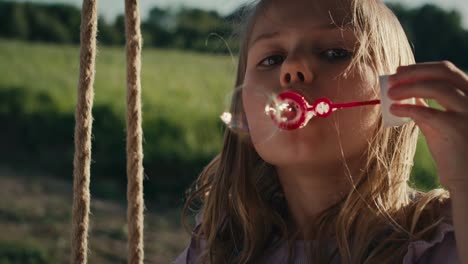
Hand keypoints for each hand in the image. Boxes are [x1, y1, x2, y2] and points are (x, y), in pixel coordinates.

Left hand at [387, 61, 467, 190]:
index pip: (447, 70)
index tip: (399, 71)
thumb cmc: (452, 150)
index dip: (421, 68)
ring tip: (390, 94)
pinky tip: (394, 109)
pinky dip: (408, 107)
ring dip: (408, 87)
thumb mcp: (440, 122)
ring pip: (437, 88)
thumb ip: (427, 105)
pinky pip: (428, 112)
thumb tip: (406, 91)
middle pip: (444, 73)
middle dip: (414, 72)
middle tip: (391, 79)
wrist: (466, 179)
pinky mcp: (457, 129)